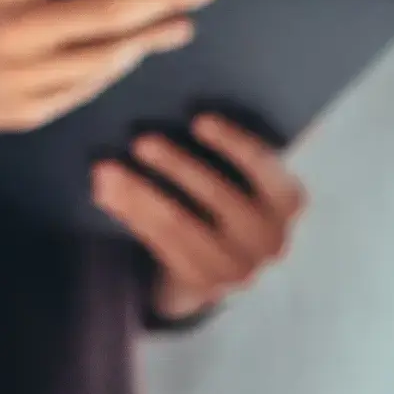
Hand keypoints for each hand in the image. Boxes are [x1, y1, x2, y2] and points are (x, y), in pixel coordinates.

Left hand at [96, 113, 307, 323]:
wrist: (218, 267)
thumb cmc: (224, 200)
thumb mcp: (240, 179)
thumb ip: (223, 154)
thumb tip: (164, 109)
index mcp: (288, 200)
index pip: (264, 167)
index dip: (233, 143)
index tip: (198, 120)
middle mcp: (272, 239)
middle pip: (219, 196)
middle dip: (177, 165)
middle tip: (140, 141)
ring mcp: (239, 268)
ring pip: (180, 224)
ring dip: (138, 193)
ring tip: (105, 169)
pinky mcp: (204, 284)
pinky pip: (160, 244)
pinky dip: (130, 214)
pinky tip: (106, 194)